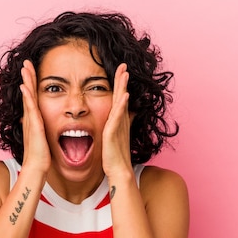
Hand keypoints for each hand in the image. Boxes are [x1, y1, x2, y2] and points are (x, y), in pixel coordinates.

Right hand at [20, 60, 50, 173]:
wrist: (37, 168)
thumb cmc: (41, 157)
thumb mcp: (43, 139)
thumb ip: (42, 131)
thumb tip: (44, 127)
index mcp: (34, 121)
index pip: (32, 98)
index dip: (31, 84)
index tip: (31, 71)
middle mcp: (30, 119)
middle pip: (28, 93)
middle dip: (27, 78)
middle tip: (26, 62)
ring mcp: (31, 122)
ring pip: (28, 97)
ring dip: (26, 82)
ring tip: (25, 68)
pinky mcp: (34, 126)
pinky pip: (31, 108)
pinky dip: (28, 97)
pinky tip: (25, 87)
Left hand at [102, 63, 133, 178]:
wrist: (119, 171)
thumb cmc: (115, 157)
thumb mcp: (115, 138)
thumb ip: (117, 127)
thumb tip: (121, 120)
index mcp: (118, 121)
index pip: (119, 99)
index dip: (120, 85)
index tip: (121, 71)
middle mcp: (120, 121)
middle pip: (121, 96)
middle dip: (122, 80)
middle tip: (123, 65)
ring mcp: (118, 126)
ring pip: (120, 103)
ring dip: (122, 87)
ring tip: (124, 73)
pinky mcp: (113, 133)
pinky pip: (118, 117)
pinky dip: (121, 105)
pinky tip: (123, 95)